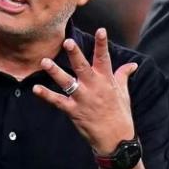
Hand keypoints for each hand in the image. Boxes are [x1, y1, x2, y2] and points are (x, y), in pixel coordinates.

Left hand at [32, 28, 137, 153]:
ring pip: (67, 82)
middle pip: (82, 67)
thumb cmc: (120, 113)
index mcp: (106, 80)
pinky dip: (46, 95)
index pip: (104, 58)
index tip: (101, 30)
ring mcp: (82, 99)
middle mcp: (93, 87)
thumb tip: (133, 64)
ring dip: (55, 72)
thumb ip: (123, 75)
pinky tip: (36, 88)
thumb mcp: (123, 92)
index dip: (102, 44)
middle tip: (67, 42)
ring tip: (44, 62)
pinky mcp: (73, 111)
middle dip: (75, 54)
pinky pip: (57, 101)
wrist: (115, 138)